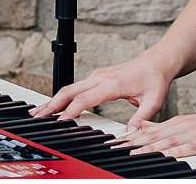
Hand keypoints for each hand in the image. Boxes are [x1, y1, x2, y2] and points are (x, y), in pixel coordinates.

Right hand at [29, 53, 174, 130]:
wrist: (157, 61)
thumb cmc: (155, 79)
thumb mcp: (153, 102)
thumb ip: (140, 119)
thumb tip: (128, 134)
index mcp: (113, 83)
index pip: (86, 98)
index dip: (72, 111)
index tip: (60, 121)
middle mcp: (101, 77)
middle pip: (70, 91)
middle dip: (52, 104)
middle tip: (37, 116)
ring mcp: (97, 75)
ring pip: (70, 88)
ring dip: (54, 100)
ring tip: (39, 112)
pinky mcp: (96, 77)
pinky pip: (75, 87)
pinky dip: (62, 96)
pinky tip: (55, 105)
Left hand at [108, 105, 195, 159]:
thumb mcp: (194, 126)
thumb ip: (174, 131)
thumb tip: (153, 134)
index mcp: (179, 123)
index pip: (148, 130)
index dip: (129, 137)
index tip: (112, 142)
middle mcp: (183, 126)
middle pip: (152, 135)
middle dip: (130, 142)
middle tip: (112, 147)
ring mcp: (194, 133)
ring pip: (165, 141)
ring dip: (146, 147)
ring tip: (129, 153)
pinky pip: (188, 148)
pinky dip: (173, 152)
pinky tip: (163, 156)